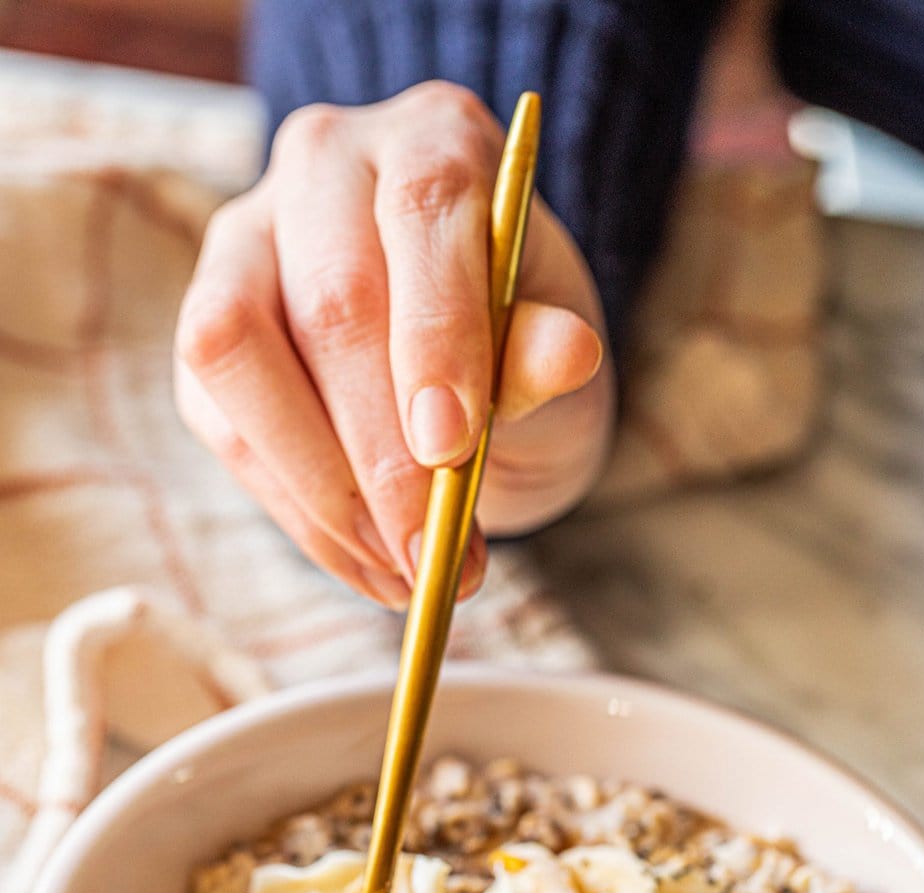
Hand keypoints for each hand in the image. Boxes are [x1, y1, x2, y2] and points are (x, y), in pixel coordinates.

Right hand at [174, 82, 614, 607]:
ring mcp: (245, 242)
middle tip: (432, 552)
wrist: (455, 352)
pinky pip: (222, 421)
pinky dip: (295, 511)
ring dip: (321, 488)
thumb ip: (545, 349)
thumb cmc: (511, 338)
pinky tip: (362, 563)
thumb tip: (568, 354)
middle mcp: (323, 165)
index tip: (451, 448)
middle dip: (381, 450)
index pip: (425, 211)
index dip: (436, 333)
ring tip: (398, 572)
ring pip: (236, 352)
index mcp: (430, 138)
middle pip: (329, 297)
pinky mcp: (204, 330)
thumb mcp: (554, 344)